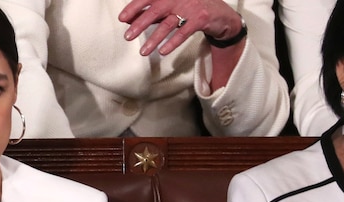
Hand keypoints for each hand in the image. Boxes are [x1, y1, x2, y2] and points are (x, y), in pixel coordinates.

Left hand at [119, 0, 242, 55]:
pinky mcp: (200, 19)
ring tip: (143, 51)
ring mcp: (190, 7)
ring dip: (153, 39)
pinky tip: (163, 51)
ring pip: (168, 24)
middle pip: (155, 10)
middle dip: (139, 24)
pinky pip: (183, 32)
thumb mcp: (171, 8)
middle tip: (127, 36)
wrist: (220, 13)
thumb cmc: (191, 9)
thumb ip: (152, 13)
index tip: (122, 18)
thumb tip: (129, 19)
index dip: (135, 7)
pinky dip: (172, 42)